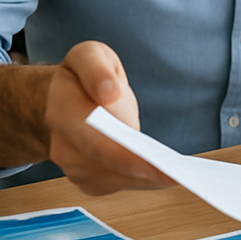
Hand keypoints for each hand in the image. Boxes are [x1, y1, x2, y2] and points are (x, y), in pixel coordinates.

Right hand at [45, 40, 173, 194]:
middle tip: (177, 174)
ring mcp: (73, 166)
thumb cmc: (84, 75)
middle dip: (143, 172)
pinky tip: (161, 174)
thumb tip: (109, 91)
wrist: (65, 97)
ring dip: (145, 179)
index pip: (95, 139)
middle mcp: (63, 145)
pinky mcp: (87, 178)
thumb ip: (96, 69)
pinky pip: (118, 184)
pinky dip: (141, 181)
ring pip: (114, 179)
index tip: (156, 162)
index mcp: (62, 110)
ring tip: (176, 174)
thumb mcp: (89, 55)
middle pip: (106, 165)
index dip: (126, 156)